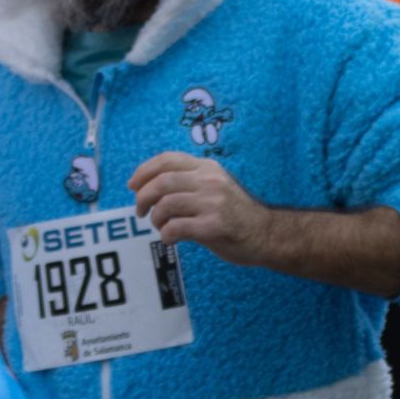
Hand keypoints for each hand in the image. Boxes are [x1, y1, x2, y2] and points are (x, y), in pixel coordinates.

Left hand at [128, 153, 274, 265]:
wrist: (266, 234)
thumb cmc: (235, 214)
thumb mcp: (215, 186)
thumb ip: (190, 181)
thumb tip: (150, 186)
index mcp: (208, 168)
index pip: (168, 159)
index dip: (144, 171)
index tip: (132, 185)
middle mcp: (210, 181)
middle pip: (162, 182)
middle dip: (143, 198)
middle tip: (141, 211)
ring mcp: (213, 203)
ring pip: (165, 205)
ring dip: (156, 219)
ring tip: (161, 226)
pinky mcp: (214, 225)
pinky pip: (175, 228)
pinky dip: (166, 235)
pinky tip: (172, 239)